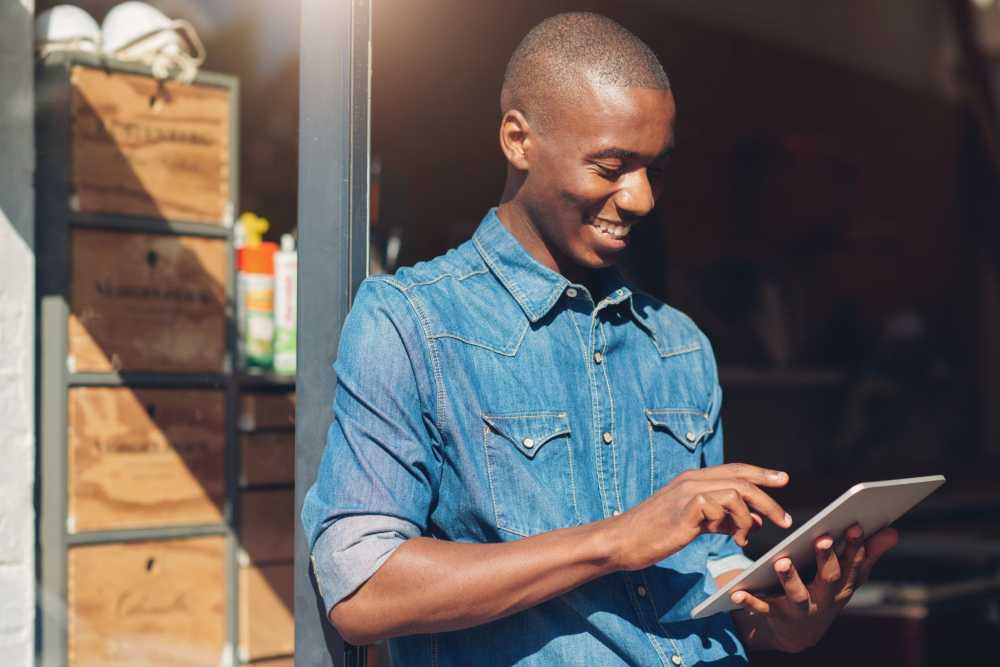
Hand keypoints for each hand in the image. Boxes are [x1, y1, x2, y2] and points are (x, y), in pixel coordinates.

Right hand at [610, 463, 791, 571]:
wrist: (622, 540)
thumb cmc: (654, 533)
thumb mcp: (694, 524)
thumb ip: (722, 519)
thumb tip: (755, 520)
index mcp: (693, 479)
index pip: (735, 470)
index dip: (761, 473)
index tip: (783, 479)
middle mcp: (692, 479)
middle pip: (742, 479)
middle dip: (768, 499)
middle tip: (784, 519)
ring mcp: (688, 492)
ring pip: (736, 492)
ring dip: (750, 517)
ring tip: (745, 538)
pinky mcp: (686, 508)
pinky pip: (721, 508)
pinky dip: (733, 524)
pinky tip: (731, 539)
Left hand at [730, 524, 898, 652]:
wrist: (799, 633)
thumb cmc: (825, 592)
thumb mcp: (848, 576)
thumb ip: (868, 553)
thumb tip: (893, 531)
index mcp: (843, 586)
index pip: (854, 564)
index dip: (855, 546)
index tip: (856, 524)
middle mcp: (826, 599)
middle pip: (830, 578)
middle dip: (827, 559)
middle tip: (822, 538)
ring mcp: (801, 609)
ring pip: (797, 595)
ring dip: (790, 579)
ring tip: (781, 561)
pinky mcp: (776, 615)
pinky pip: (763, 608)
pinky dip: (751, 601)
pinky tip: (738, 592)